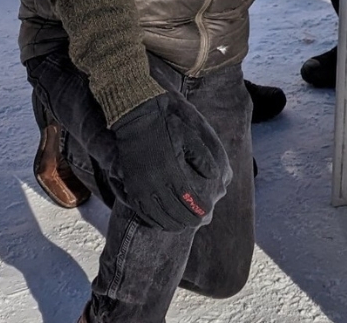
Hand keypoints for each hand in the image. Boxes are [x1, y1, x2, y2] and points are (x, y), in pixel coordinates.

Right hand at [110, 91, 230, 231]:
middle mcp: (155, 182)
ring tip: (182, 226)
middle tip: (198, 222)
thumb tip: (215, 176)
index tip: (207, 212)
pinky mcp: (131, 188)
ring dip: (172, 224)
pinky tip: (162, 223)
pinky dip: (153, 220)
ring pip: (158, 215)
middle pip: (174, 210)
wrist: (135, 121)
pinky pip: (142, 211)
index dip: (199, 208)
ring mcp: (141, 187)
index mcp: (172, 171)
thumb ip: (203, 158)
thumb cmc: (165, 128)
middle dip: (188, 219)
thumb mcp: (189, 138)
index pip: (189, 198)